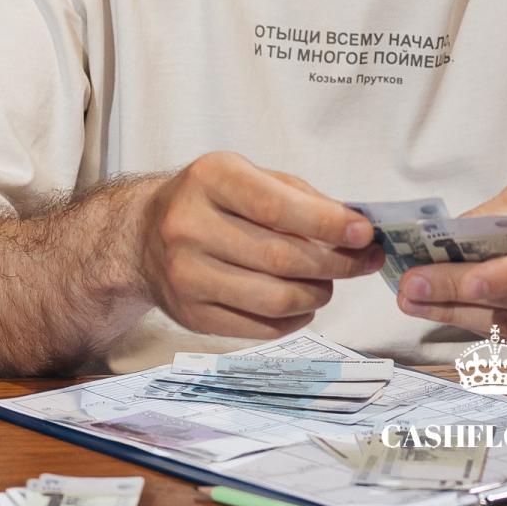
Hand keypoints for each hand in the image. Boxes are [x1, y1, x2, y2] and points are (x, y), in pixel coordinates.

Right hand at [139, 151, 382, 338]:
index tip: (364, 233)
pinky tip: (302, 303)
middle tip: (363, 261)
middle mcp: (189, 227)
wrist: (142, 237)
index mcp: (210, 180)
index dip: (327, 224)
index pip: (276, 207)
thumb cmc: (211, 202)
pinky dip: (295, 319)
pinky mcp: (191, 316)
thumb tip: (354, 228)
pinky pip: (260, 328)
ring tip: (328, 282)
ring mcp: (186, 276)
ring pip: (274, 300)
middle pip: (280, 259)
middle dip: (336, 263)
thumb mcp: (249, 177)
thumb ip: (301, 198)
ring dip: (317, 294)